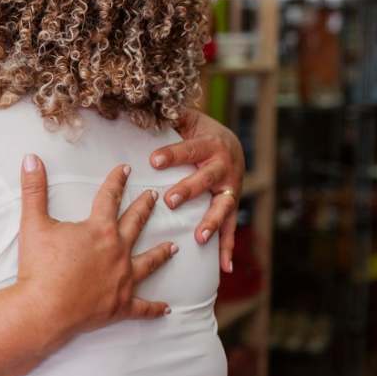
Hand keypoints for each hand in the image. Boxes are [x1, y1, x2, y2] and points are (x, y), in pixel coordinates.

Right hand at [16, 155, 175, 345]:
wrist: (43, 309)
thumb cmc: (39, 267)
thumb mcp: (33, 223)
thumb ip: (33, 189)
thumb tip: (31, 158)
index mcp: (99, 230)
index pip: (109, 198)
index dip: (116, 181)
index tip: (125, 170)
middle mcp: (117, 251)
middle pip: (135, 224)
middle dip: (144, 208)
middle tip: (155, 197)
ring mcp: (122, 279)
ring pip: (148, 262)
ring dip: (161, 253)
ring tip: (173, 246)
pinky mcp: (120, 305)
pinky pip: (143, 307)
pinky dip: (155, 308)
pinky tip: (166, 309)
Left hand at [151, 109, 244, 272]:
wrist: (231, 143)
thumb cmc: (198, 132)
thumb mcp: (187, 120)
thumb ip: (169, 117)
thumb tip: (144, 108)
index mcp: (210, 144)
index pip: (190, 149)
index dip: (173, 154)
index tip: (153, 160)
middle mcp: (223, 167)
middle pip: (206, 178)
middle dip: (189, 189)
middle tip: (170, 200)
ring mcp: (229, 189)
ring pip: (222, 206)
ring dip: (211, 222)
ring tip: (199, 236)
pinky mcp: (230, 206)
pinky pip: (231, 229)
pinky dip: (227, 248)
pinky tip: (224, 267)